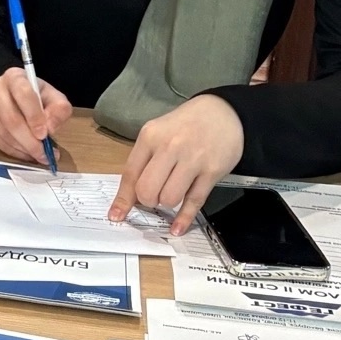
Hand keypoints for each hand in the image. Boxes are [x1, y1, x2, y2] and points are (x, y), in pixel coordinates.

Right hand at [0, 66, 69, 166]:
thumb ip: (59, 110)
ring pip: (4, 133)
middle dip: (29, 141)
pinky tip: (27, 154)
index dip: (34, 116)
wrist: (16, 97)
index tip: (44, 134)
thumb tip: (50, 128)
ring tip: (39, 155)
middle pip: (10, 119)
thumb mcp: (55, 98)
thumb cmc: (38, 97)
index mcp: (14, 77)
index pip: (23, 94)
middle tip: (43, 153)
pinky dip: (14, 152)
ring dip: (23, 149)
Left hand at [108, 94, 245, 234]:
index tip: (116, 215)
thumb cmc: (185, 125)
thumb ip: (145, 160)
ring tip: (172, 192)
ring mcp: (192, 160)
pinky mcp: (212, 171)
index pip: (130, 174)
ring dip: (167, 203)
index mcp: (150, 137)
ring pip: (169, 198)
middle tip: (153, 198)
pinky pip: (194, 201)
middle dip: (147, 201)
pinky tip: (177, 228)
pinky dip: (183, 219)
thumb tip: (131, 194)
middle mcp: (170, 147)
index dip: (123, 199)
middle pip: (147, 190)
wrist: (223, 111)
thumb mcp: (158, 132)